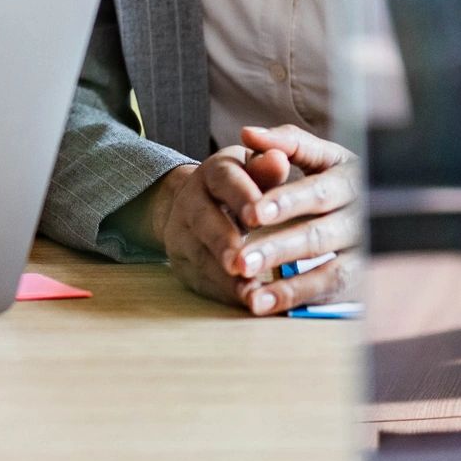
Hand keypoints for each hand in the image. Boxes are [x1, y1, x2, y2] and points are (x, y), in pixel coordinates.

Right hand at [138, 149, 271, 308]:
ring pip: (199, 254)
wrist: (196, 203)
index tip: (258, 216)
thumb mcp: (253, 169)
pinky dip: (223, 293)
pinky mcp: (182, 263)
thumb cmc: (242, 185)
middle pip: (204, 220)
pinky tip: (246, 302)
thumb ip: (267, 168)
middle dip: (223, 242)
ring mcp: (181, 234)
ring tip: (250, 293)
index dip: (241, 197)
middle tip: (241, 262)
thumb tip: (278, 159)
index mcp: (214, 172)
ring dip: (223, 276)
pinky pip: (200, 280)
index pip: (225, 180)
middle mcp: (190, 201)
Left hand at [226, 124, 361, 314]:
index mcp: (352, 179)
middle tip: (241, 262)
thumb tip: (249, 134)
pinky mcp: (361, 277)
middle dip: (278, 249)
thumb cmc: (330, 173)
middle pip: (320, 236)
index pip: (319, 192)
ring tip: (251, 297)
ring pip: (330, 271)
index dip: (286, 202)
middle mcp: (363, 217)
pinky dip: (299, 300)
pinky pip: (331, 292)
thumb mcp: (317, 154)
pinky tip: (266, 305)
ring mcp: (365, 251)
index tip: (251, 213)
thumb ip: (285, 143)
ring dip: (290, 287)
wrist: (367, 204)